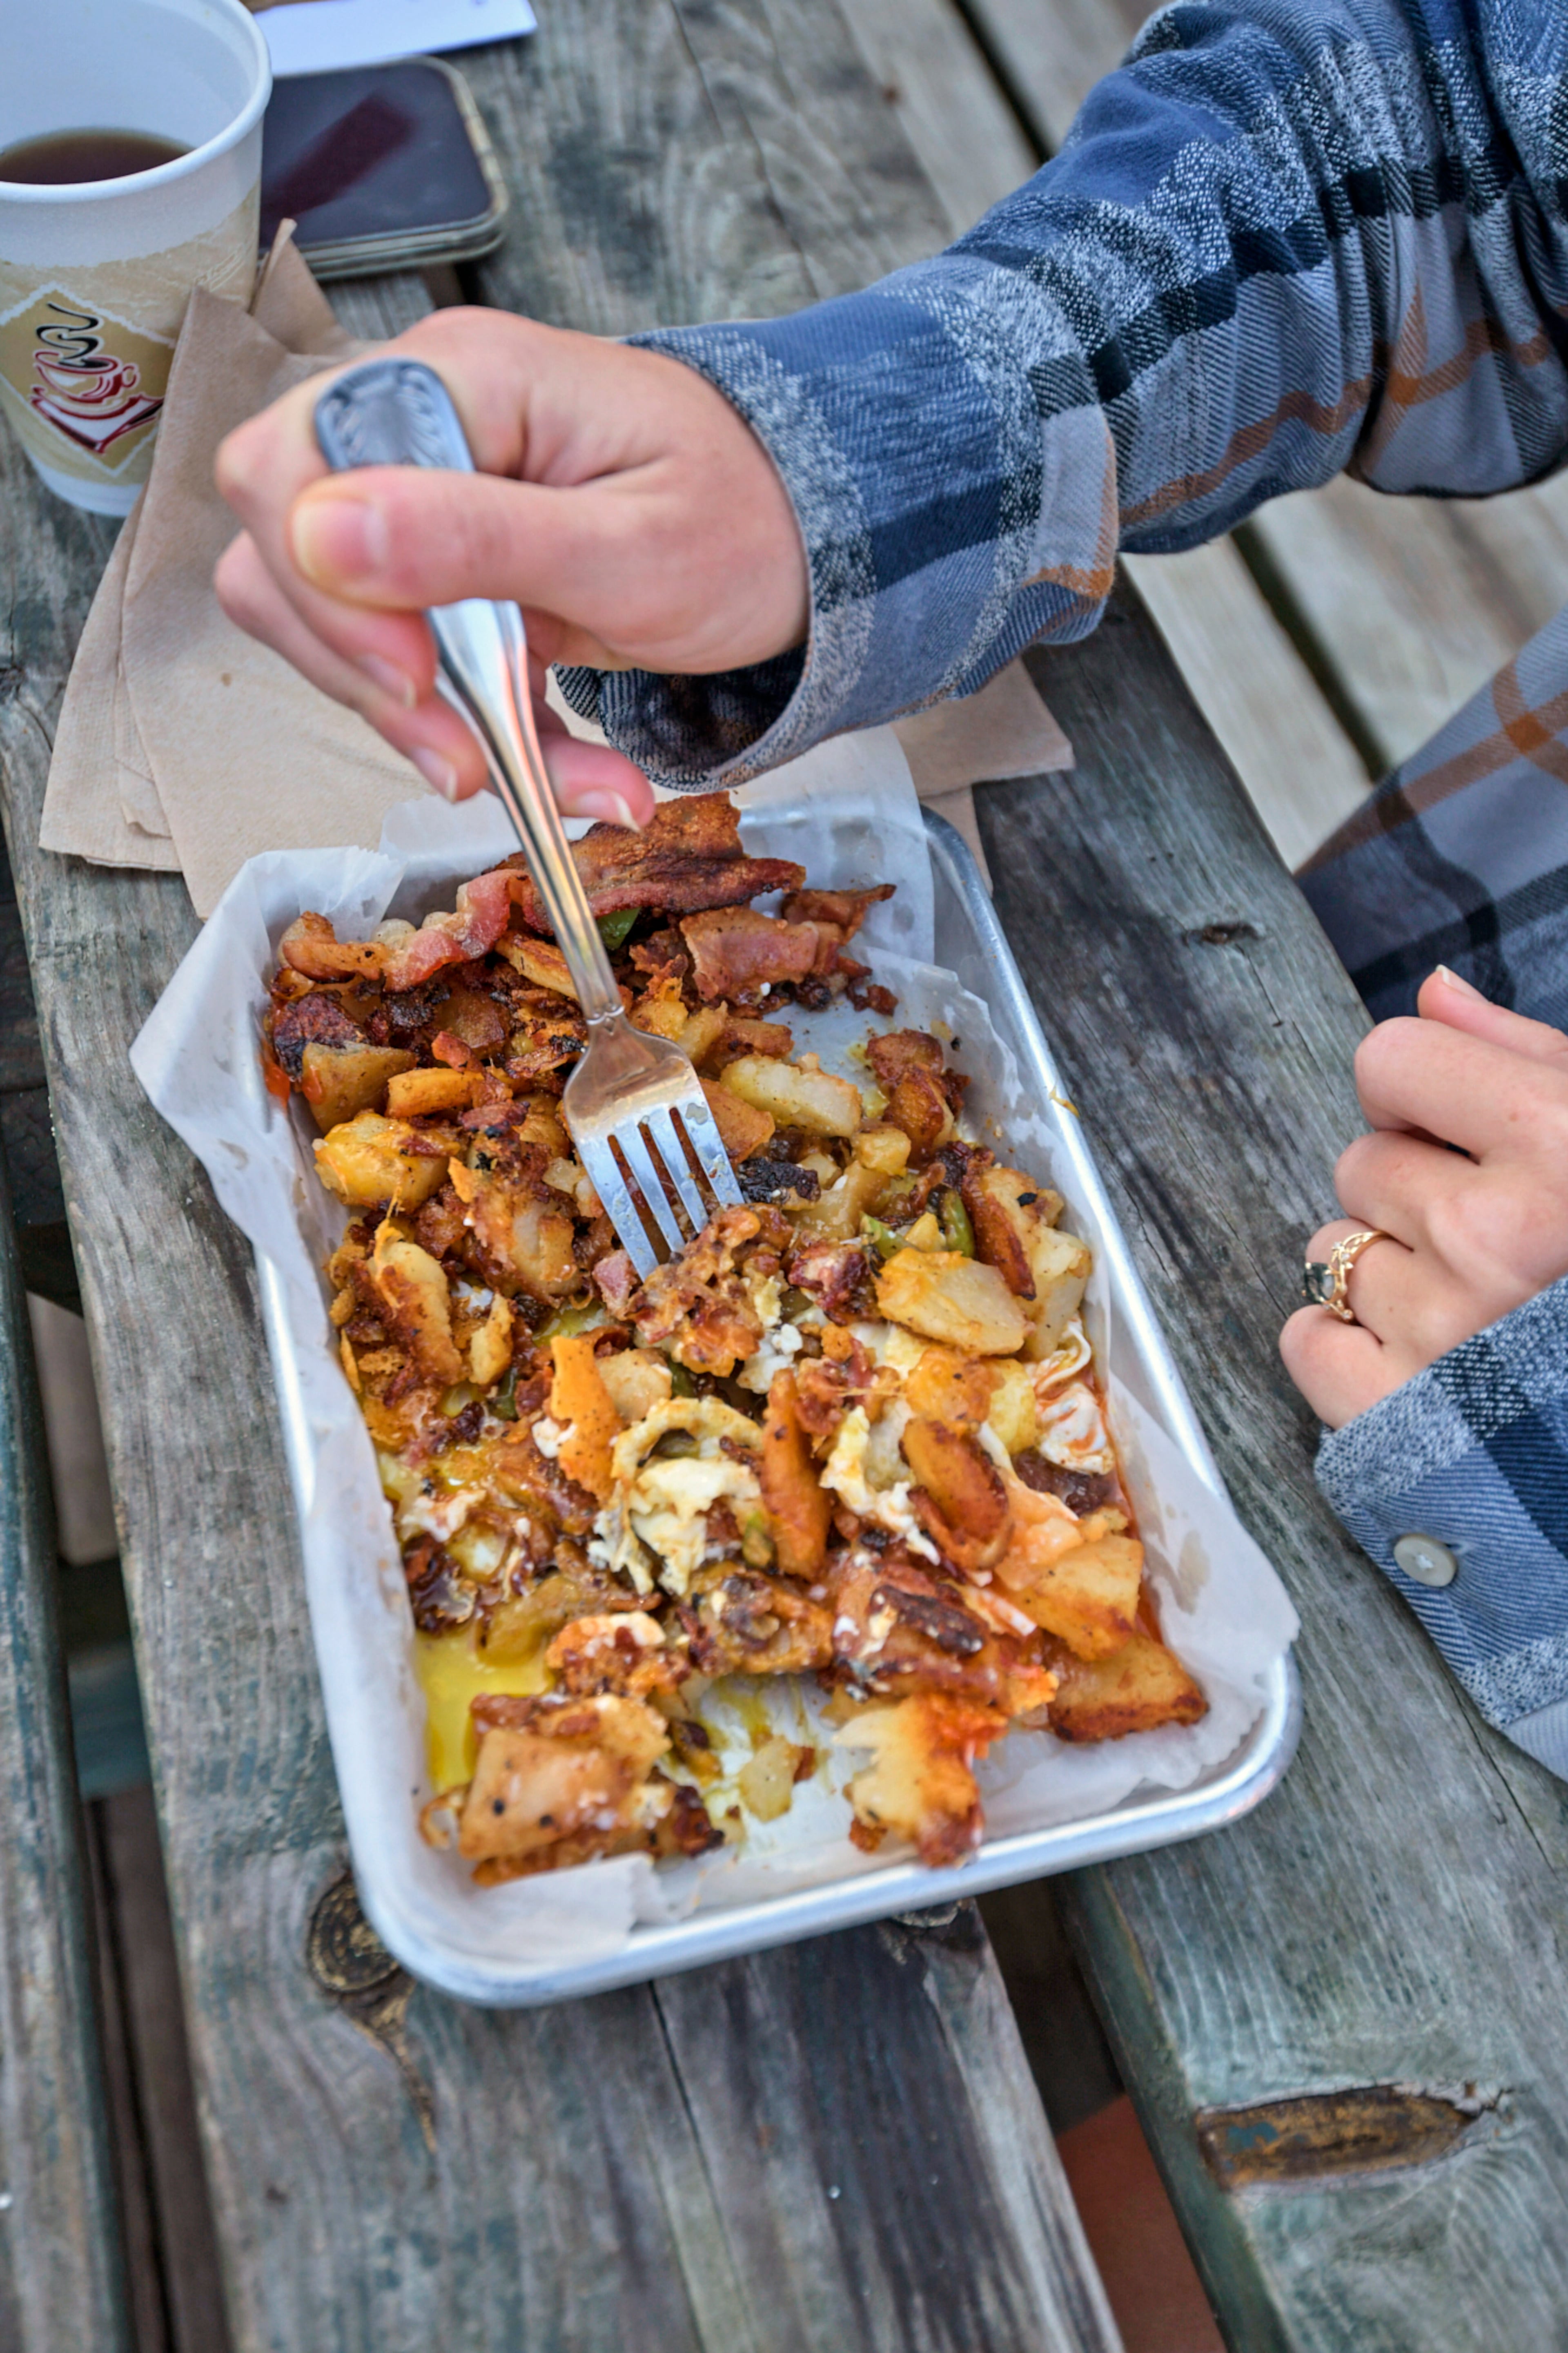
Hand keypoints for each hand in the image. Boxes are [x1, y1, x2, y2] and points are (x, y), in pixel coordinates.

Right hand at [213, 307, 810, 815]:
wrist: (793, 538)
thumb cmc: (737, 523)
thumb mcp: (628, 549)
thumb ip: (477, 539)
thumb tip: (318, 531)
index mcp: (457, 380)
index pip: (286, 465)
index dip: (321, 585)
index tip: (415, 678)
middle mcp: (414, 422)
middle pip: (282, 550)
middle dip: (363, 673)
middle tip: (465, 755)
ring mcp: (416, 495)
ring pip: (324, 619)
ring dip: (413, 720)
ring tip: (536, 775)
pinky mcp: (435, 567)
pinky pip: (392, 658)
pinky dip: (461, 729)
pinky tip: (555, 770)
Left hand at [1280, 966, 1567, 1427]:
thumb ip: (1526, 1056)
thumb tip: (1435, 992)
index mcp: (1562, 1145)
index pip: (1390, 1058)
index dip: (1422, 1090)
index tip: (1466, 1130)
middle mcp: (1493, 1234)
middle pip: (1360, 1161)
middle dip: (1414, 1189)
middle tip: (1497, 1240)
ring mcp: (1443, 1331)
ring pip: (1331, 1251)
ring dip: (1390, 1271)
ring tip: (1479, 1307)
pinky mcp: (1402, 1415)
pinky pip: (1306, 1340)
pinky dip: (1344, 1346)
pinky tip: (1424, 1355)